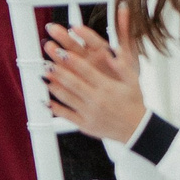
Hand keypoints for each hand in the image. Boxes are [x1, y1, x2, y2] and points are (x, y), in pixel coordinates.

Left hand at [45, 22, 148, 143]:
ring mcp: (89, 113)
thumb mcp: (133, 81)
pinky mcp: (85, 124)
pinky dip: (53, 107)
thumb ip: (122, 65)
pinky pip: (66, 115)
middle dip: (58, 72)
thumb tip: (113, 49)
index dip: (73, 61)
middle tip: (46, 62)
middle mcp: (97, 100)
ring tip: (43, 76)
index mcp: (108, 87)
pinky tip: (44, 99)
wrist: (137, 129)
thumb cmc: (133, 102)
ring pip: (67, 98)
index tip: (61, 51)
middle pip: (73, 83)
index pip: (87, 71)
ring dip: (53, 86)